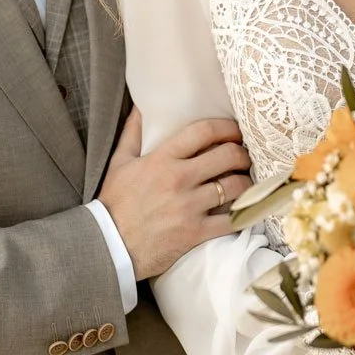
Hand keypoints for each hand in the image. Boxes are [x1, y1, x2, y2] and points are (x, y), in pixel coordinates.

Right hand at [98, 109, 251, 280]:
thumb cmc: (113, 203)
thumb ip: (132, 133)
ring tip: (245, 182)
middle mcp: (179, 179)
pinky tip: (247, 209)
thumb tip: (141, 108)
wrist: (108, 246)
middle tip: (244, 157)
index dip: (226, 127)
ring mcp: (189, 207)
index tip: (234, 131)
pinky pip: (231, 221)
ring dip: (246, 183)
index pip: (204, 131)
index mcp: (162, 159)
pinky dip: (244, 214)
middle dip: (242, 154)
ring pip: (235, 187)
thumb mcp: (119, 163)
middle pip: (227, 156)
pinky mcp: (195, 233)